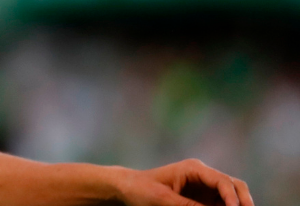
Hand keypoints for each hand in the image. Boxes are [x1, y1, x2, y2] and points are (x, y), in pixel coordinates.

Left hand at [116, 159, 251, 205]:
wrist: (127, 188)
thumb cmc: (141, 189)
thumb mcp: (163, 200)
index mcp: (194, 168)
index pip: (222, 180)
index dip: (233, 197)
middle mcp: (203, 175)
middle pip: (234, 186)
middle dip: (243, 201)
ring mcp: (205, 186)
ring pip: (232, 196)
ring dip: (237, 205)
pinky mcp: (202, 198)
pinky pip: (221, 204)